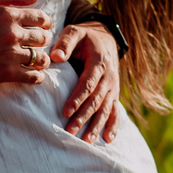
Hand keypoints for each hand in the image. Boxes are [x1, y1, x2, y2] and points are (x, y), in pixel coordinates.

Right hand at [0, 0, 52, 85]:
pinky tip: (34, 74)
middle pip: (42, 38)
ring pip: (40, 58)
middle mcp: (13, 34)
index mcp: (8, 15)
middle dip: (43, 39)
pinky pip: (32, 77)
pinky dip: (37, 76)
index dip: (45, 22)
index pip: (40, 18)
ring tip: (38, 59)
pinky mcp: (6, 74)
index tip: (44, 26)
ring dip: (42, 58)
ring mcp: (10, 55)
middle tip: (39, 42)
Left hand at [51, 21, 120, 143]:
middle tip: (71, 131)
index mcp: (98, 62)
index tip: (66, 111)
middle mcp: (109, 76)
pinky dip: (113, 125)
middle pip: (96, 100)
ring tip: (87, 140)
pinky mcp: (114, 94)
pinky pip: (115, 111)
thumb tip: (56, 56)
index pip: (87, 83)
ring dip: (97, 125)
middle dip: (84, 116)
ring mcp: (113, 87)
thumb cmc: (84, 37)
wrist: (105, 37)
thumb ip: (65, 43)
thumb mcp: (74, 32)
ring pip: (106, 108)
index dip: (77, 98)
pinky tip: (108, 139)